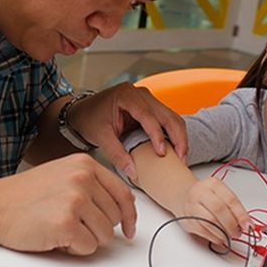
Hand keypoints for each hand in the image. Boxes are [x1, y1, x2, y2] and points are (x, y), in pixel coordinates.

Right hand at [0, 153, 135, 255]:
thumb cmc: (25, 196)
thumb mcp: (63, 175)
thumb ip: (91, 185)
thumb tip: (123, 207)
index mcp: (85, 164)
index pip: (123, 193)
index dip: (129, 215)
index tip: (130, 229)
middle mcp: (83, 178)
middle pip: (115, 217)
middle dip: (97, 228)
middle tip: (71, 224)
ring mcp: (75, 200)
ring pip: (105, 235)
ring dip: (85, 239)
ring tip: (60, 228)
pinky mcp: (66, 223)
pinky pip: (88, 247)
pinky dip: (73, 249)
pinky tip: (54, 237)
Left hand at [67, 82, 186, 179]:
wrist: (85, 110)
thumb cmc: (90, 118)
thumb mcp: (101, 137)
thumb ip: (117, 154)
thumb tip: (133, 171)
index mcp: (127, 95)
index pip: (148, 115)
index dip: (157, 135)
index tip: (162, 153)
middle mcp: (141, 94)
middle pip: (167, 114)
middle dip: (178, 137)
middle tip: (181, 158)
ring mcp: (148, 99)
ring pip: (172, 117)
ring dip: (180, 137)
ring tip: (182, 157)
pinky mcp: (151, 108)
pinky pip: (168, 120)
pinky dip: (174, 134)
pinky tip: (176, 149)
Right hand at [174, 177, 249, 246]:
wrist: (184, 196)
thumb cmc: (207, 196)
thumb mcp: (221, 194)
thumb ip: (234, 207)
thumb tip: (247, 224)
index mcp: (213, 184)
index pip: (230, 200)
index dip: (241, 215)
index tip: (248, 225)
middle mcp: (200, 193)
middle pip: (219, 209)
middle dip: (231, 224)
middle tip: (237, 232)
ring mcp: (191, 206)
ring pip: (210, 221)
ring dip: (223, 232)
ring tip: (229, 236)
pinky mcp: (186, 219)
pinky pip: (203, 231)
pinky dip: (214, 237)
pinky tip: (220, 237)